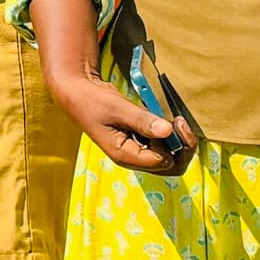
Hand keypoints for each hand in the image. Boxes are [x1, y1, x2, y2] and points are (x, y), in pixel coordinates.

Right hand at [55, 70, 194, 174]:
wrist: (76, 93)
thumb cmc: (92, 101)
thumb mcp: (117, 108)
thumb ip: (142, 120)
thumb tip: (168, 130)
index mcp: (124, 155)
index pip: (162, 161)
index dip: (175, 144)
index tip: (175, 121)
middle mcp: (132, 157)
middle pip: (170, 166)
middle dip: (183, 147)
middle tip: (181, 122)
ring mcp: (135, 150)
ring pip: (168, 157)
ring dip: (178, 141)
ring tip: (176, 119)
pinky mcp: (138, 140)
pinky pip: (161, 145)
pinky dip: (170, 135)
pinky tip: (167, 118)